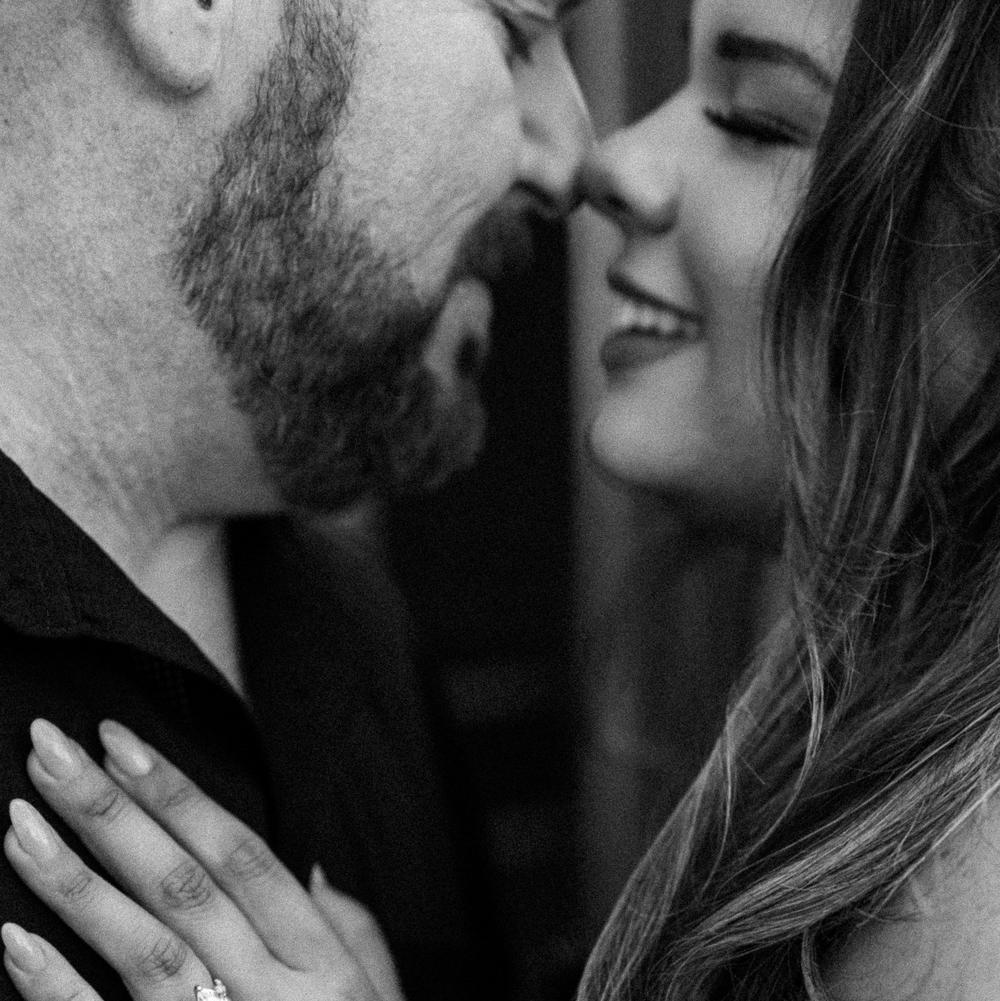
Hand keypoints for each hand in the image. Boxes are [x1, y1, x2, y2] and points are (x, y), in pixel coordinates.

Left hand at [1, 719, 403, 1000]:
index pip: (240, 854)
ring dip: (74, 883)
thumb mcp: (376, 992)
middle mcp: (271, 990)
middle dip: (112, 811)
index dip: (179, 794)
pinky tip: (13, 939)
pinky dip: (54, 989)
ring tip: (16, 822)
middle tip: (50, 750)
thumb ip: (347, 924)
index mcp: (319, 958)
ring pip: (141, 948)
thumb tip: (305, 866)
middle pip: (181, 884)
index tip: (121, 741)